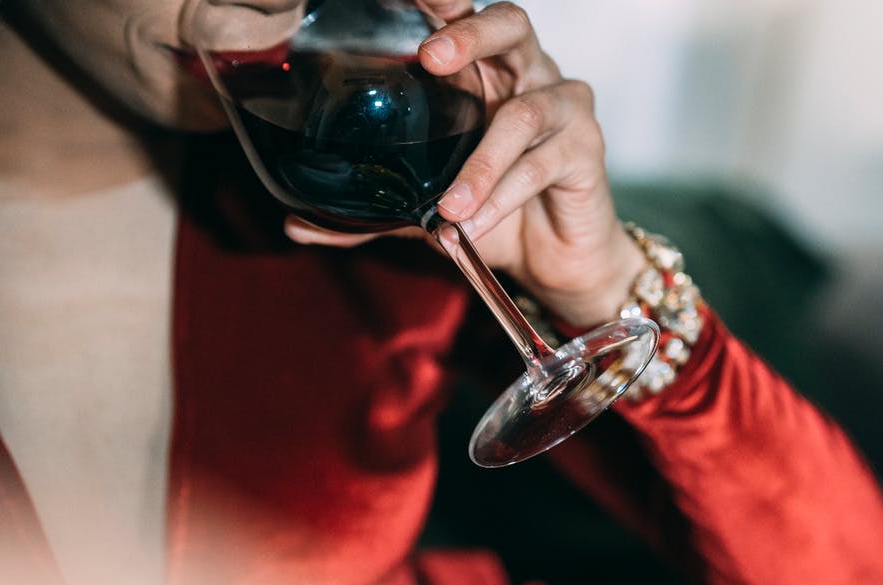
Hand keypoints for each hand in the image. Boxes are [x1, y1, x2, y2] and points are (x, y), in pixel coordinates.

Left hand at [286, 1, 644, 326]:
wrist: (552, 261)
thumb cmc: (491, 214)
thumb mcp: (422, 210)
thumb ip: (370, 212)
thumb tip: (296, 225)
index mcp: (485, 74)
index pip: (463, 18)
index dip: (442, 2)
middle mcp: (528, 75)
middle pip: (511, 24)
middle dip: (471, 35)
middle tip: (430, 61)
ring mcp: (565, 107)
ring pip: (527, 110)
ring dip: (483, 161)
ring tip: (450, 207)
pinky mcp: (586, 149)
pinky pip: (541, 163)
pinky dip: (504, 195)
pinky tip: (476, 223)